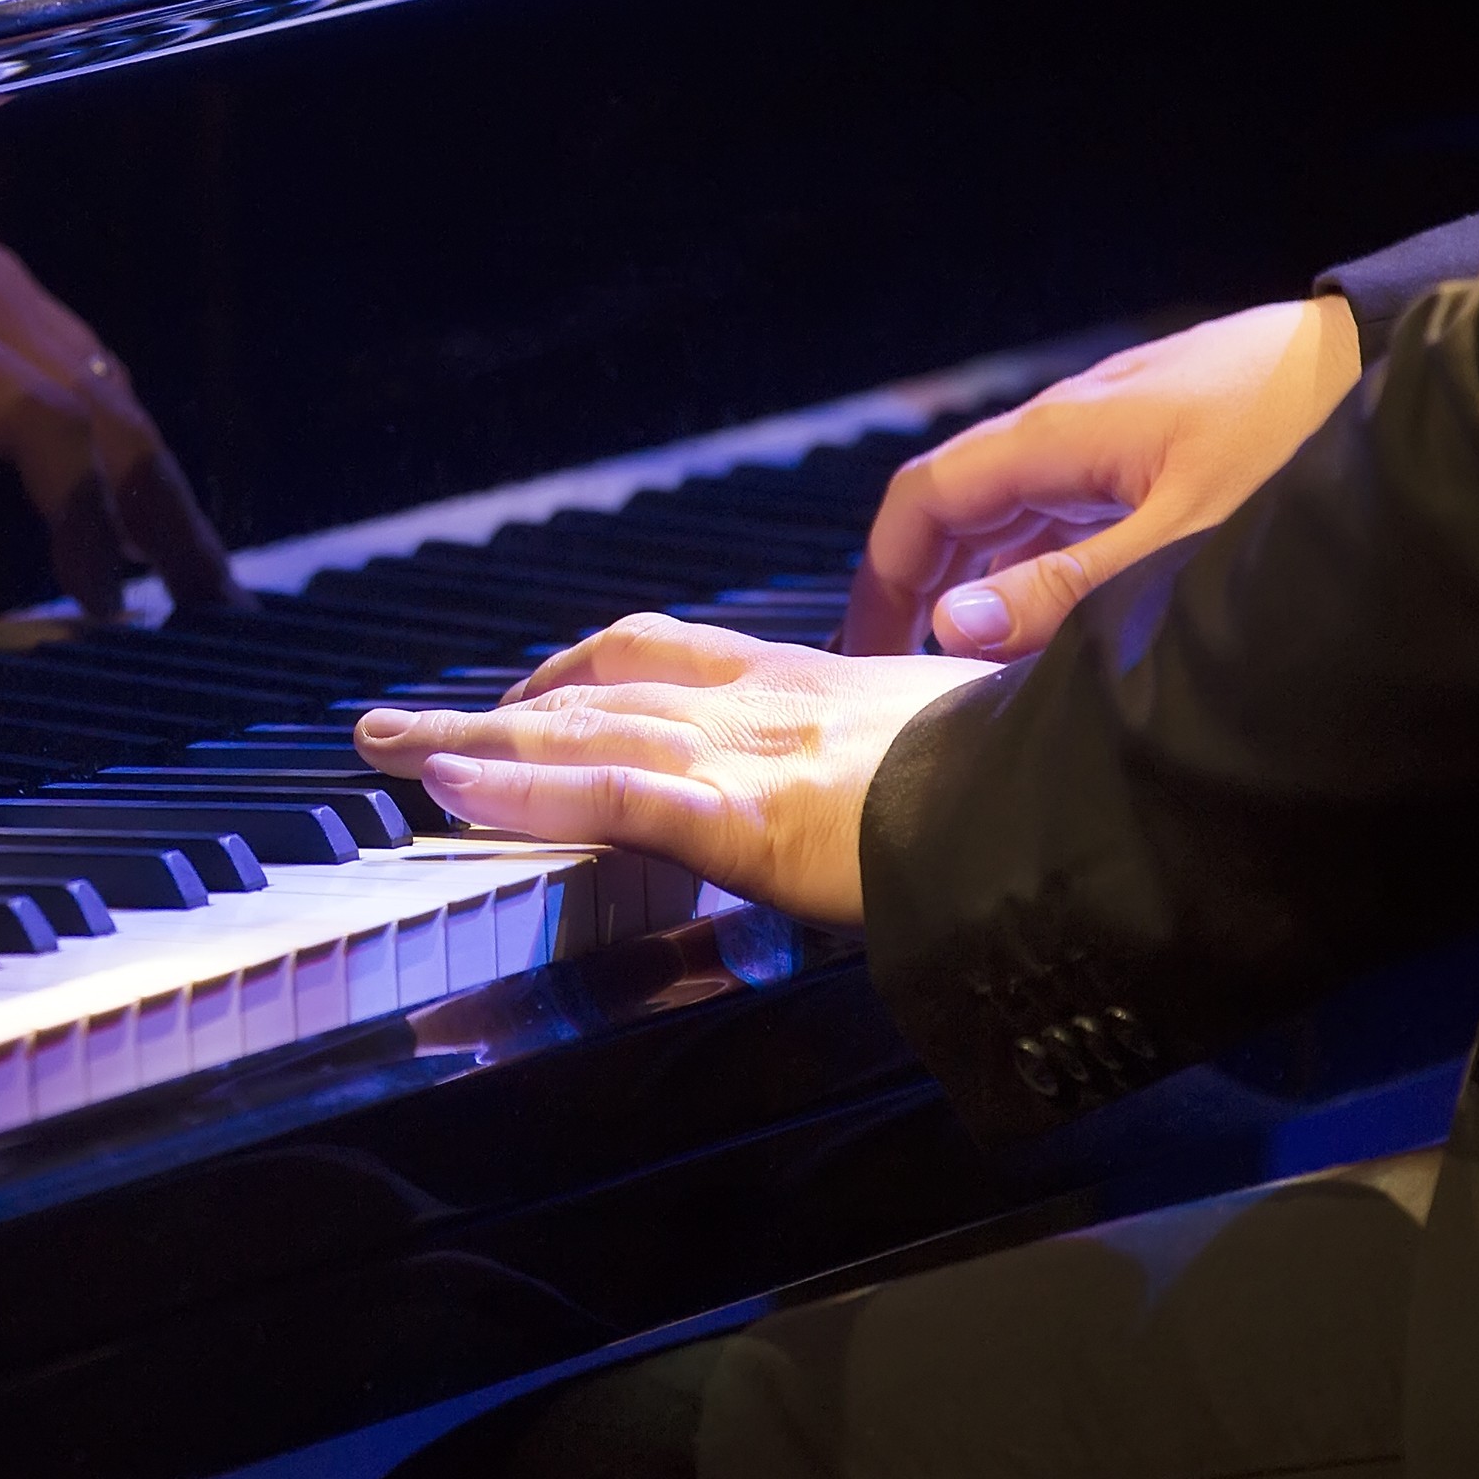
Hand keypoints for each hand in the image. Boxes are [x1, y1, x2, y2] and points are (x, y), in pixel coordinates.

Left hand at [0, 179, 235, 620]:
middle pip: (106, 403)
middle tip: (211, 606)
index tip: (96, 600)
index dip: (85, 510)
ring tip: (197, 573)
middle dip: (164, 507)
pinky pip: (82, 361)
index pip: (42, 421)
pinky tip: (139, 498)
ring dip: (156, 476)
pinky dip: (123, 434)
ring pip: (107, 382)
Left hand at [353, 617, 992, 926]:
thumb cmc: (1053, 783)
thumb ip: (916, 763)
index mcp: (815, 692)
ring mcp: (753, 758)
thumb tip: (929, 789)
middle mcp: (767, 708)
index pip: (673, 659)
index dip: (586, 670)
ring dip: (470, 737)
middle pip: (601, 686)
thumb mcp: (972, 755)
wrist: (1095, 804)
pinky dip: (522, 787)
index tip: (531, 684)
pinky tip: (450, 785)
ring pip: (584, 729)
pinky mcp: (752, 819)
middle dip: (495, 703)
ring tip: (383, 743)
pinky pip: (611, 795)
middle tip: (402, 724)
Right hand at [843, 298, 1361, 660]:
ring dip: (991, 574)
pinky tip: (1075, 607)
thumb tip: (951, 624)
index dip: (881, 577)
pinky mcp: (1173, 431)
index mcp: (1056, 435)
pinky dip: (1051, 554)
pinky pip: (1078, 496)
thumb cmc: (1302, 446)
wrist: (1408, 363)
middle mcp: (1073, 419)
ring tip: (989, 660)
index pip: (921, 498)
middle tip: (909, 674)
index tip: (864, 654)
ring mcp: (1123, 421)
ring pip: (1022, 501)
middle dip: (924, 582)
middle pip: (962, 500)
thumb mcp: (1178, 542)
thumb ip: (1062, 590)